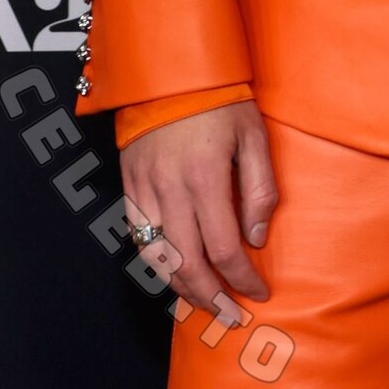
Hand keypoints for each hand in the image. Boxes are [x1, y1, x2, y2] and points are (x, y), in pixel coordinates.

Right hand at [122, 102, 276, 315]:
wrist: (172, 71)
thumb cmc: (221, 100)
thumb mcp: (254, 135)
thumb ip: (259, 188)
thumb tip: (256, 237)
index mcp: (206, 177)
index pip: (225, 248)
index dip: (242, 278)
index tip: (259, 291)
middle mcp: (171, 190)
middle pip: (189, 264)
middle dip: (212, 298)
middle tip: (232, 316)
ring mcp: (145, 191)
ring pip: (159, 258)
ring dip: (183, 289)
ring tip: (205, 306)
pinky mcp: (129, 187)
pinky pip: (139, 238)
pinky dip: (156, 264)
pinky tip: (174, 275)